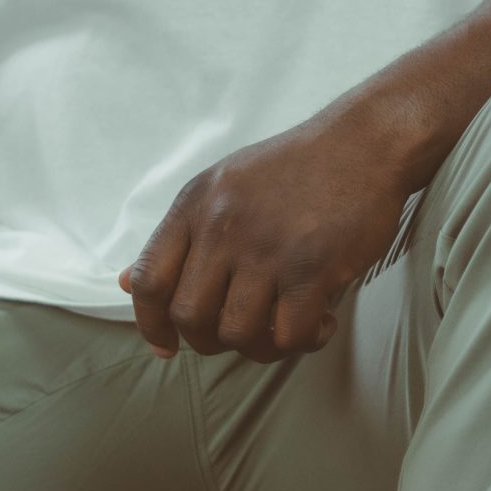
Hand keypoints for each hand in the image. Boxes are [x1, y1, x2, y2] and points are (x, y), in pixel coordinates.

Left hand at [119, 113, 410, 362]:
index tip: (166, 345)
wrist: (364, 143)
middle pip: (190, 317)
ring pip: (237, 333)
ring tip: (281, 329)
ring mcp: (268, 250)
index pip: (150, 280)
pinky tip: (318, 324)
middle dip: (209, 341)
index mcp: (196, 205)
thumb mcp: (224, 184)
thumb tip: (126, 281)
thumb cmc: (296, 167)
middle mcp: (224, 228)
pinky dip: (302, 342)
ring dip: (258, 346)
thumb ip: (180, 235)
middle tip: (238, 333)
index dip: (150, 323)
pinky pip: (288, 336)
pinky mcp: (313, 269)